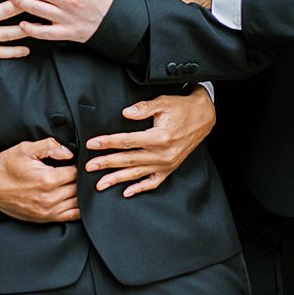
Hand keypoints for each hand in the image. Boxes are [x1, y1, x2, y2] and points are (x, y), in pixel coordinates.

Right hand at [0, 139, 79, 221]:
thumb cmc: (5, 166)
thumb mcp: (26, 149)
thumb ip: (50, 146)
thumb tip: (69, 153)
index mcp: (48, 179)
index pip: (76, 173)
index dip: (79, 166)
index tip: (77, 162)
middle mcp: (49, 198)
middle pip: (78, 188)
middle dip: (80, 179)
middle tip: (78, 172)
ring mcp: (47, 211)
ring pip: (77, 203)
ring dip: (80, 194)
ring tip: (76, 184)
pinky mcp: (43, 218)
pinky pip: (69, 216)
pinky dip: (77, 209)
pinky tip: (75, 199)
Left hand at [84, 87, 215, 195]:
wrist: (204, 117)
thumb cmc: (183, 108)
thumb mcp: (163, 102)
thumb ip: (143, 108)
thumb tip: (125, 113)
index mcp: (159, 137)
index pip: (127, 141)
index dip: (107, 142)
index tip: (92, 144)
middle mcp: (162, 154)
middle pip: (128, 160)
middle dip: (106, 163)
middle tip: (89, 166)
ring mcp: (166, 164)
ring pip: (137, 174)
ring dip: (117, 179)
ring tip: (100, 184)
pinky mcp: (170, 168)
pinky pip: (153, 182)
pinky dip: (139, 188)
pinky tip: (126, 192)